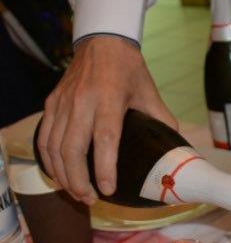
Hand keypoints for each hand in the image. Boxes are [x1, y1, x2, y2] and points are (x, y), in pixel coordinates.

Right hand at [36, 35, 175, 204]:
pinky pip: (43, 138)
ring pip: (53, 147)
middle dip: (78, 180)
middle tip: (90, 200)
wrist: (102, 42)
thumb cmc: (129, 69)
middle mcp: (81, 103)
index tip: (108, 190)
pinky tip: (60, 175)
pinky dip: (49, 161)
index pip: (104, 140)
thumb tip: (174, 146)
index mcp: (109, 99)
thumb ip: (162, 119)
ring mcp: (62, 104)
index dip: (104, 168)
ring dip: (63, 175)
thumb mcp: (150, 92)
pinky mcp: (51, 104)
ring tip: (77, 193)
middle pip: (72, 150)